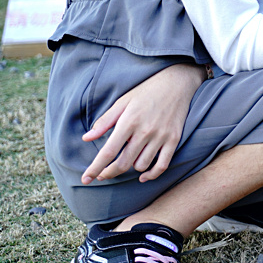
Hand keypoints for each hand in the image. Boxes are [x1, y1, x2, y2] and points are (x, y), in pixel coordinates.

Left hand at [80, 62, 204, 184]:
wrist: (177, 82)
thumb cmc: (146, 92)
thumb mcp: (122, 102)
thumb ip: (104, 121)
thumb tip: (86, 138)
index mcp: (129, 122)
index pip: (108, 152)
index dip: (95, 168)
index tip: (86, 179)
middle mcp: (145, 131)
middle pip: (123, 163)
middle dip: (109, 173)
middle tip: (103, 174)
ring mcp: (161, 136)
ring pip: (141, 165)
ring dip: (130, 168)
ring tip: (126, 161)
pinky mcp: (174, 139)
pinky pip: (162, 165)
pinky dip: (151, 174)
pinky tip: (143, 176)